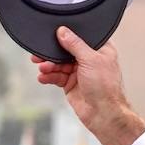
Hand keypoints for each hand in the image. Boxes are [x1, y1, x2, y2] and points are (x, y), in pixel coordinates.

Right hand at [33, 27, 144, 144]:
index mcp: (100, 50)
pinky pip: (56, 77)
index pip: (82, 37)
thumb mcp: (91, 60)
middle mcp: (90, 60)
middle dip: (52, 53)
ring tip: (43, 68)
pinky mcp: (71, 84)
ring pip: (59, 64)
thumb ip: (75, 44)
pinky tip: (43, 77)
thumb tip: (62, 31)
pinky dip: (49, 76)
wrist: (103, 113)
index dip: (68, 35)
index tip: (54, 33)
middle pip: (66, 51)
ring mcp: (80, 72)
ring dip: (49, 66)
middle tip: (39, 55)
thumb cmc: (105, 87)